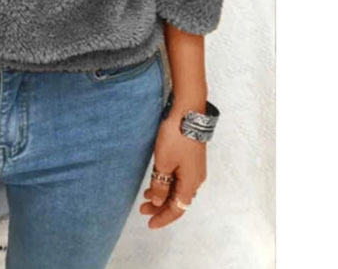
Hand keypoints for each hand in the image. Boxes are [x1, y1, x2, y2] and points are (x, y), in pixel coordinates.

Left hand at [139, 96, 206, 228]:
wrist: (188, 112)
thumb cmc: (175, 138)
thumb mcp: (163, 163)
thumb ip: (160, 185)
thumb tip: (157, 202)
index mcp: (191, 184)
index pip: (177, 209)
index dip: (163, 218)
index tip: (149, 224)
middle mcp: (196, 179)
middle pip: (178, 201)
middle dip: (160, 207)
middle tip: (142, 210)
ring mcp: (194, 168)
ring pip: (178, 189)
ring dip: (163, 195)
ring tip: (145, 197)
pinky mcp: (190, 158)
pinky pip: (179, 179)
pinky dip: (167, 184)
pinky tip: (156, 180)